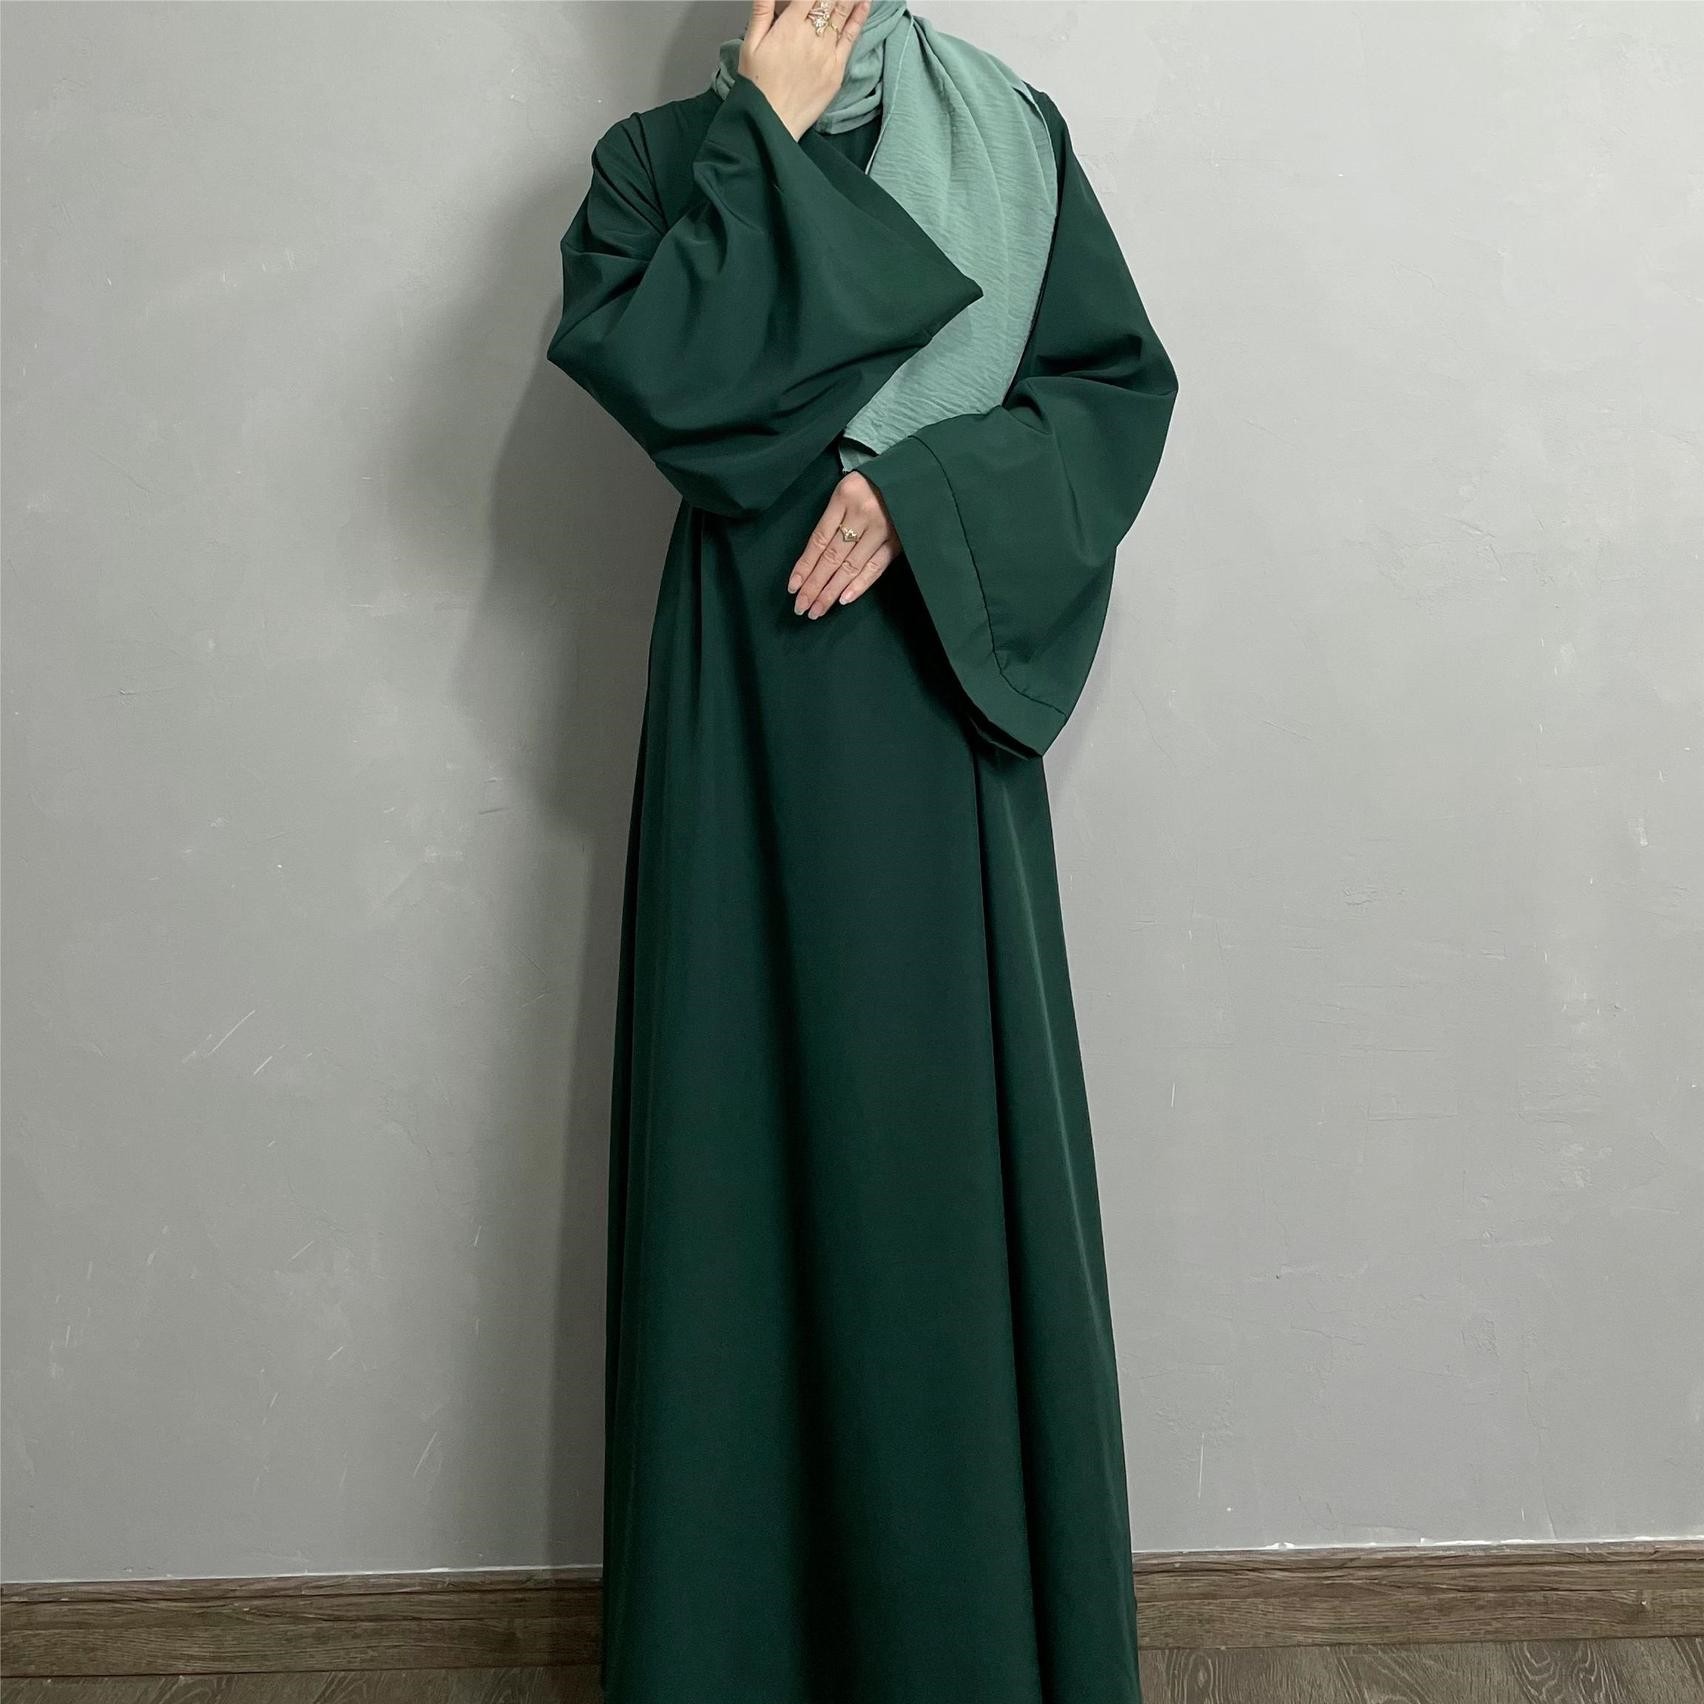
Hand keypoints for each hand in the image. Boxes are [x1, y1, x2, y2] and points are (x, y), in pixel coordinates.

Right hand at [740, 0, 872, 139]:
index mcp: (789, 26)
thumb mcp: (750, 43)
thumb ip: (762, 10)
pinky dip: (859, 18)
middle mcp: (811, 37)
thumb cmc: (757, 85)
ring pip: (843, 14)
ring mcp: (827, 54)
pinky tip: (864, 3)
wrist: (771, 122)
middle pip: (829, 0)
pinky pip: (851, 38)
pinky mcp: (836, 71)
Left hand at [788, 471, 898, 617]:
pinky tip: (843, 599)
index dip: (805, 566)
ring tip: (817, 610)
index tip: (793, 586)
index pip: (819, 539)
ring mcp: (882, 529)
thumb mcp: (847, 490)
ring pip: (852, 566)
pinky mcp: (898, 541)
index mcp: (844, 496)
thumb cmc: (872, 484)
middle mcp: (863, 514)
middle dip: (815, 585)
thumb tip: (814, 559)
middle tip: (801, 607)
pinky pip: (876, 567)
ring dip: (832, 591)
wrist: (912, 476)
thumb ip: (833, 519)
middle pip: (833, 557)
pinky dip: (860, 585)